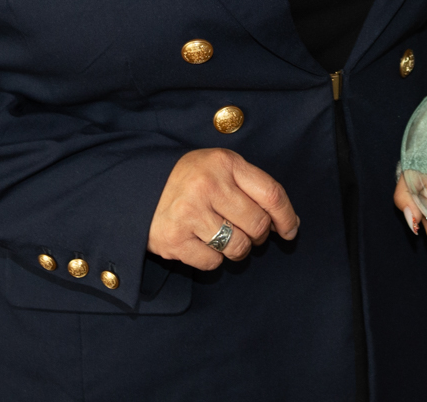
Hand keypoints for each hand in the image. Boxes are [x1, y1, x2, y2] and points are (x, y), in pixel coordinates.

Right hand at [148, 148, 299, 270]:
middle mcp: (208, 185)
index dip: (286, 216)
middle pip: (258, 225)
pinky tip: (199, 242)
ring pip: (238, 247)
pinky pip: (213, 263)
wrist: (136, 189)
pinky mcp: (174, 239)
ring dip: (236, 248)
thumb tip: (288, 223)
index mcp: (224, 162)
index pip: (271, 193)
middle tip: (248, 232)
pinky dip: (212, 258)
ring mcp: (189, 213)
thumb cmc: (188, 180)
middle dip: (258, 235)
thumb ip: (253, 188)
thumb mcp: (219, 167)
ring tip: (221, 235)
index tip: (290, 230)